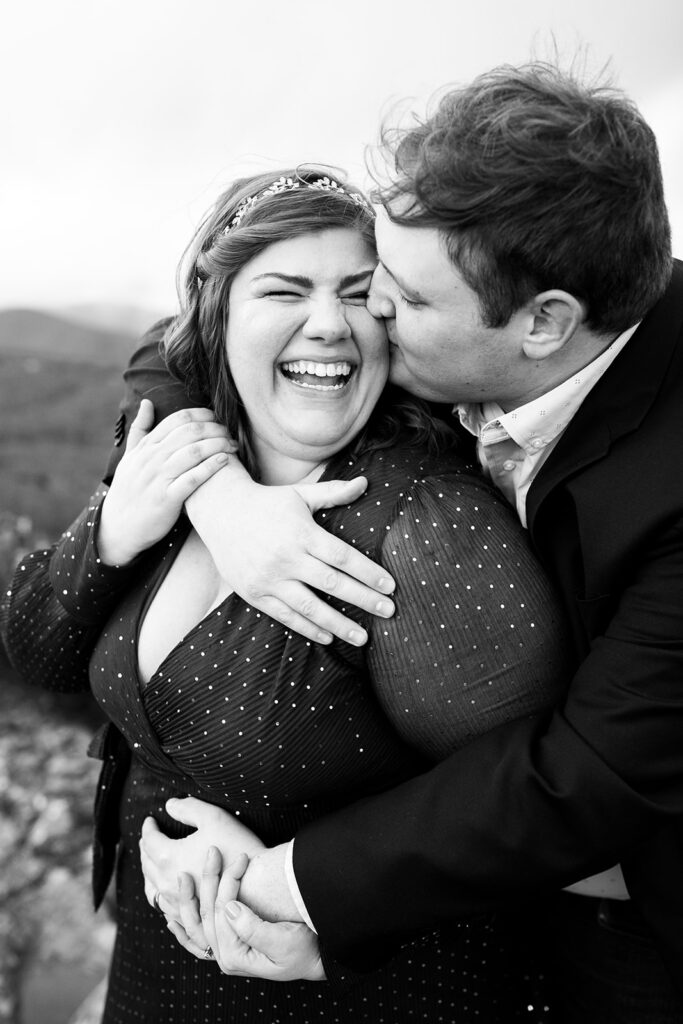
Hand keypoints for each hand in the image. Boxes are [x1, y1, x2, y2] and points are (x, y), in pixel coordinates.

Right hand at [98, 401, 236, 564]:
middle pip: (190, 432)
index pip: (178, 419)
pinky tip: (224, 461)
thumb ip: (139, 429)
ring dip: (218, 445)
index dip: (202, 415)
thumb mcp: (129, 457)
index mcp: (145, 446)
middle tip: (230, 433)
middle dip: (215, 428)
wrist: (117, 528)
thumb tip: (148, 402)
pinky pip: (192, 479)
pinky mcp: (167, 499)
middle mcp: (152, 459)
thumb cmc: (128, 491)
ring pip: (193, 452)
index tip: (217, 418)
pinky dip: (210, 468)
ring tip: (233, 446)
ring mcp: (159, 478)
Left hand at [140, 796, 264, 920]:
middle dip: (146, 848)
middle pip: (147, 864)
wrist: (258, 885)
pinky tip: (165, 891)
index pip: (149, 840)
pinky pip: (163, 906)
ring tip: (152, 864)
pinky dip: (159, 894)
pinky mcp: (187, 915)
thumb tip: (169, 805)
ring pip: (151, 888)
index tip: (151, 820)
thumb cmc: (236, 848)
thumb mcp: (214, 817)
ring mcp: (175, 902)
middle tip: (149, 838)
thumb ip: (188, 808)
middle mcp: (166, 882)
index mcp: (169, 857)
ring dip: (149, 872)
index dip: (149, 827)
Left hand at [169, 848, 323, 980]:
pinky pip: (197, 940)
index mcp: (236, 955)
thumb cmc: (306, 949)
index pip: (223, 911)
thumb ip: (253, 927)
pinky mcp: (230, 948)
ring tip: (180, 876)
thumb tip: (229, 906)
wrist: (316, 960)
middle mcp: (226, 957)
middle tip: (212, 852)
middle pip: (207, 914)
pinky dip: (183, 928)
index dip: (228, 881)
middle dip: (208, 880)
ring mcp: (226, 954)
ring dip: (187, 900)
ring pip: (197, 924)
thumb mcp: (284, 941)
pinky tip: (171, 917)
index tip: (240, 857)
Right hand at [186, 473, 395, 645]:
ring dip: (338, 624)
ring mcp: (269, 578)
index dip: (368, 572)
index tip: (390, 586)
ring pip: (309, 606)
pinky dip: (308, 628)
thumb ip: (334, 492)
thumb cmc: (268, 503)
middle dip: (363, 599)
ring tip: (363, 637)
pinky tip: (329, 637)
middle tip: (388, 611)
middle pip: (332, 583)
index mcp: (301, 533)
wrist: (220, 513)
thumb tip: (366, 482)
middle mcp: (286, 557)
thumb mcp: (300, 494)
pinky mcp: (255, 593)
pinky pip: (285, 615)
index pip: (342, 557)